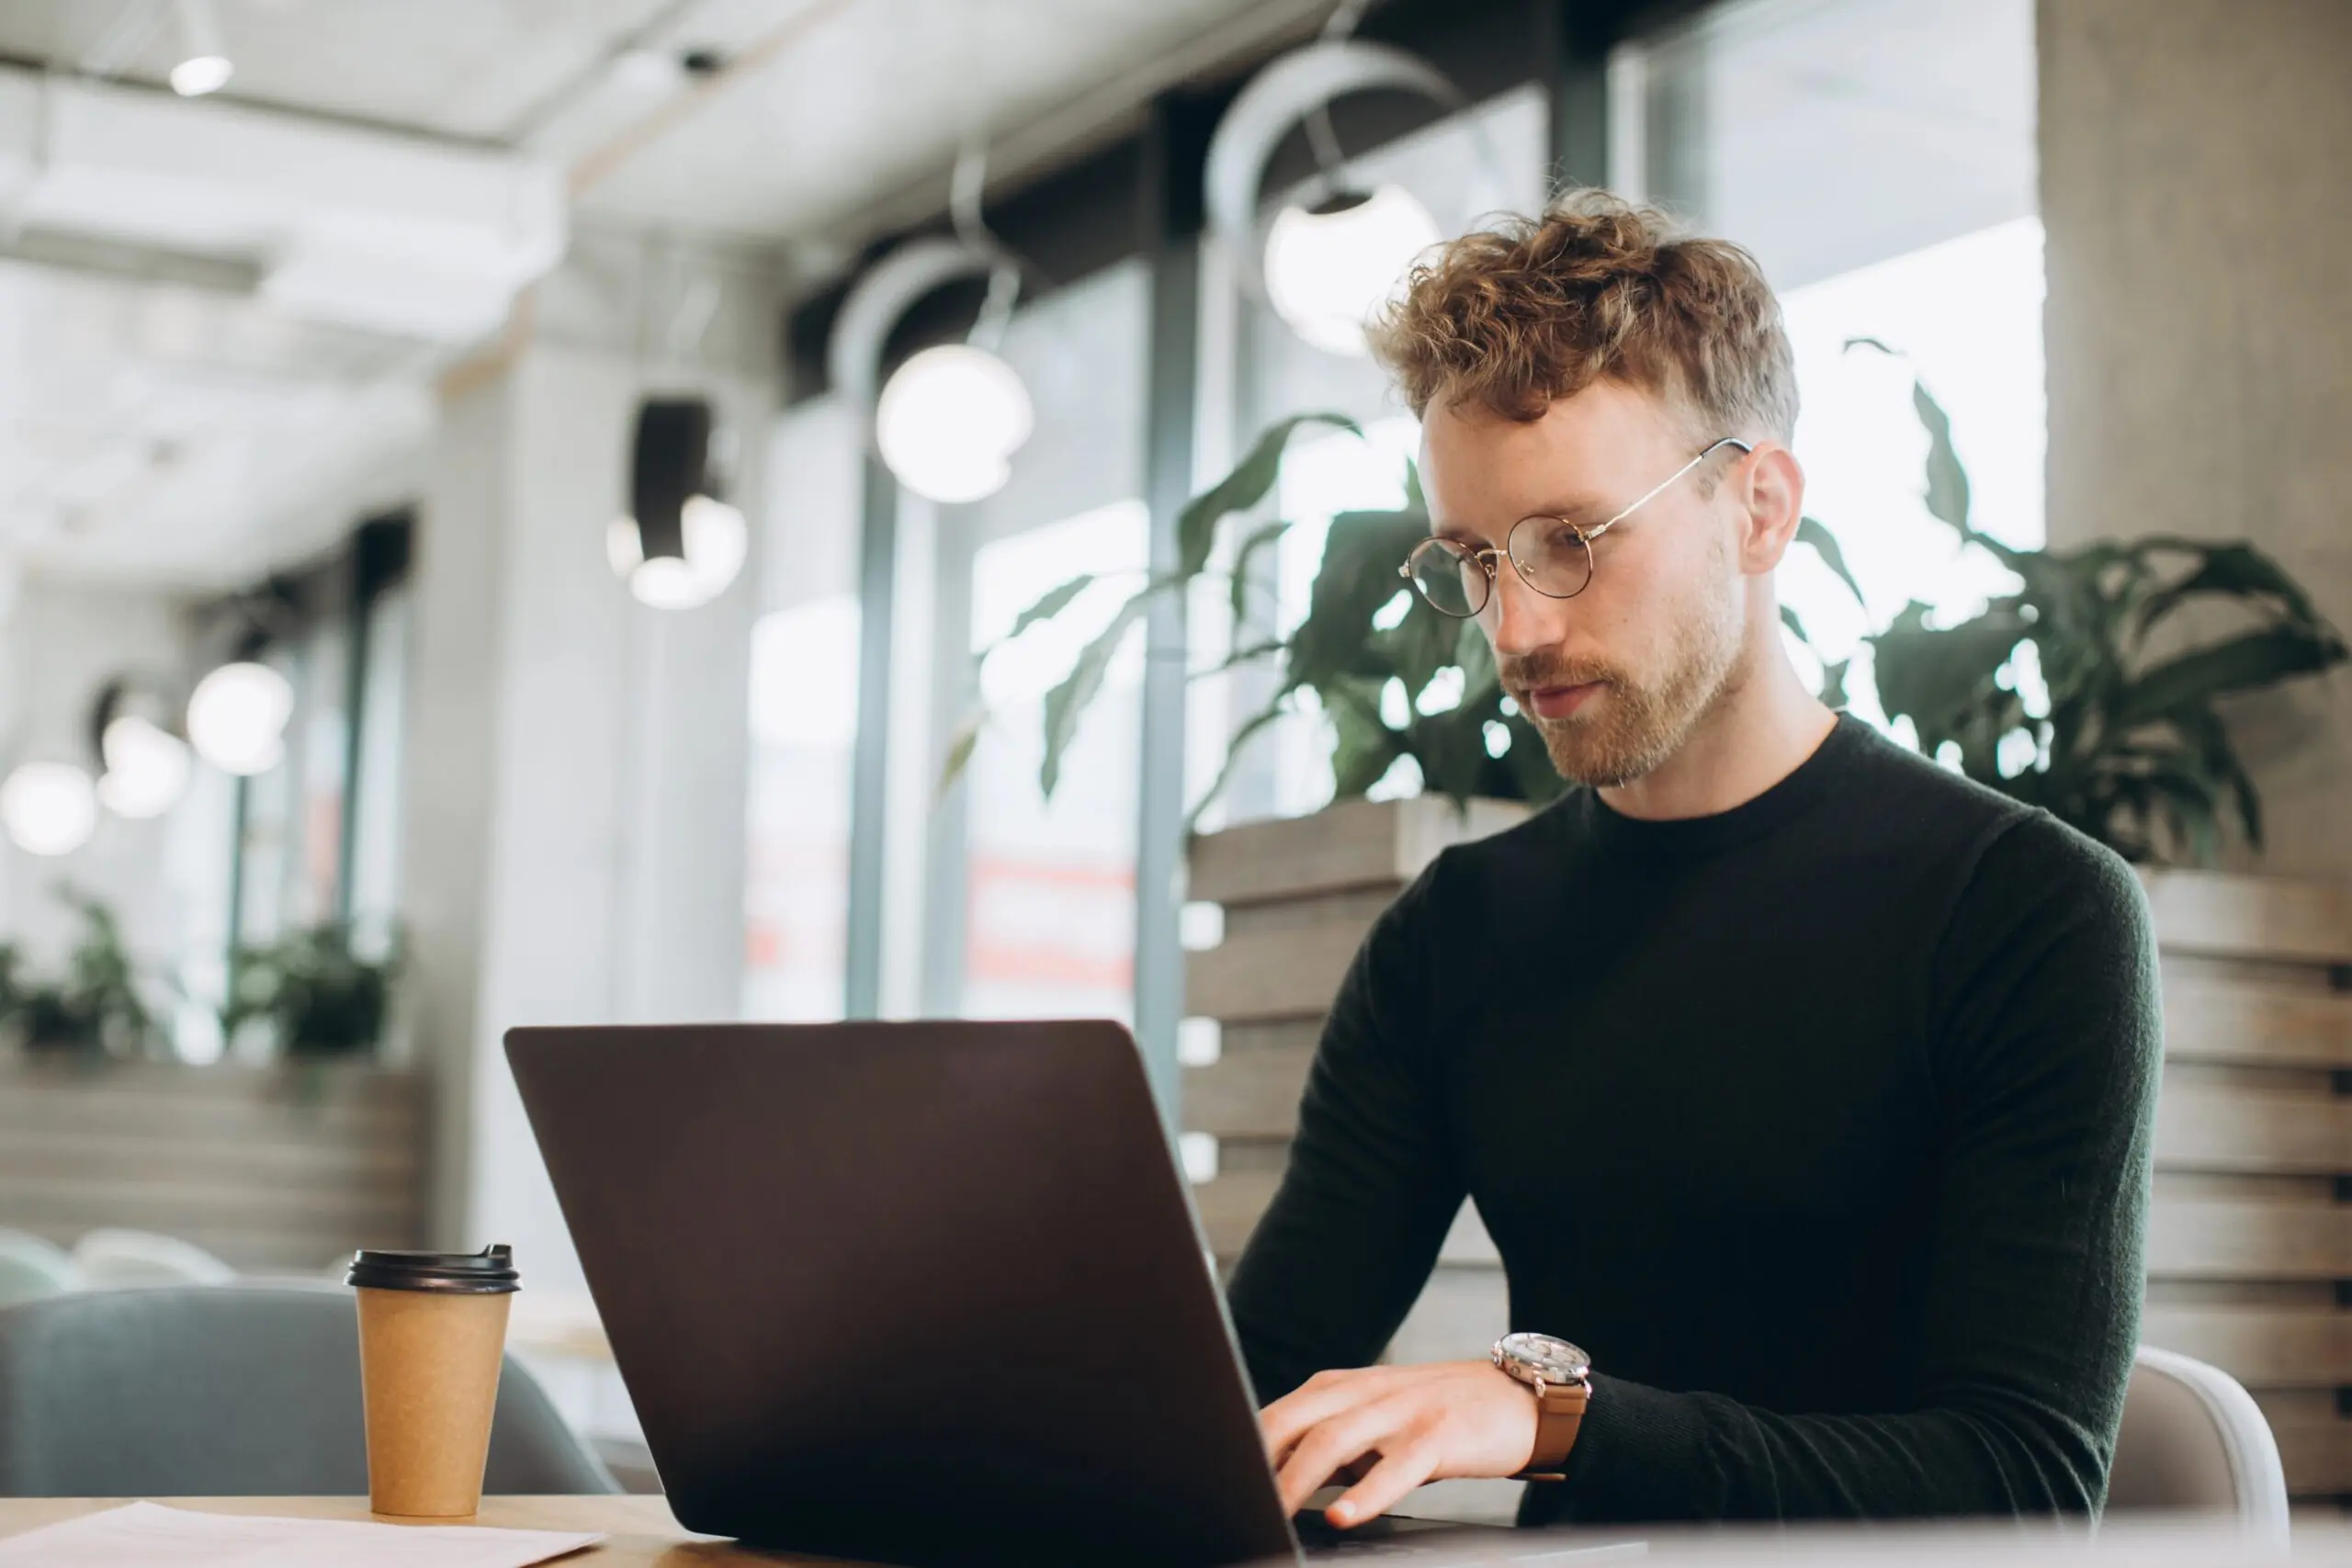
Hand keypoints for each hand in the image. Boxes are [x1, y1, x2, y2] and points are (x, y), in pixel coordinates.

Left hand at [1259, 1361, 1536, 1527]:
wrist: (1516, 1398)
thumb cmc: (1437, 1414)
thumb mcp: (1374, 1420)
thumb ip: (1329, 1442)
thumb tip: (1276, 1481)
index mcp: (1341, 1388)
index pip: (1279, 1414)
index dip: (1245, 1447)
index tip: (1222, 1481)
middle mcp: (1365, 1392)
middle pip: (1294, 1421)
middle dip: (1258, 1460)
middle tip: (1236, 1498)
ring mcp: (1402, 1411)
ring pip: (1335, 1440)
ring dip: (1298, 1478)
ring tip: (1274, 1510)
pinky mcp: (1439, 1434)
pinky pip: (1396, 1466)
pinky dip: (1365, 1493)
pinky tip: (1342, 1515)